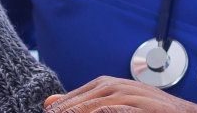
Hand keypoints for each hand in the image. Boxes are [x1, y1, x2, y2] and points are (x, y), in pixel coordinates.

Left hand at [42, 76, 196, 112]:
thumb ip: (87, 106)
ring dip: (80, 110)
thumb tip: (50, 103)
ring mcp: (137, 96)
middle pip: (88, 96)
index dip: (64, 105)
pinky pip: (118, 109)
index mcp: (115, 86)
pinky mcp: (147, 107)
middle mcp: (124, 86)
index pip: (81, 94)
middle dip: (67, 109)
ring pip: (102, 101)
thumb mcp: (120, 109)